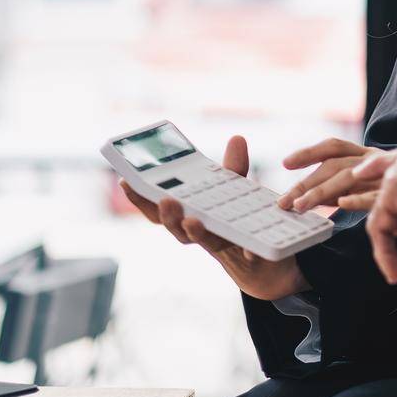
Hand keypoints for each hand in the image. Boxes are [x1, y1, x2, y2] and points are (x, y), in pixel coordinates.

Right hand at [120, 134, 309, 300]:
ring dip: (196, 232)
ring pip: (207, 242)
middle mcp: (202, 234)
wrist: (271, 257)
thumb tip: (236, 138)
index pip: (162, 209)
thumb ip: (233, 168)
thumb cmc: (242, 220)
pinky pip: (248, 255)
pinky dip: (247, 250)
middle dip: (168, 216)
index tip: (125, 181)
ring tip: (193, 221)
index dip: (141, 199)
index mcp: (193, 215)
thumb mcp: (237, 190)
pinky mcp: (251, 256)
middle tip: (165, 200)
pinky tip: (248, 245)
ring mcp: (225, 246)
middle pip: (178, 229)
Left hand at [275, 137, 387, 212]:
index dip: (310, 153)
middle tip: (283, 203)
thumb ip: (355, 189)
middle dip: (306, 183)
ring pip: (349, 176)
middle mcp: (377, 158)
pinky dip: (360, 198)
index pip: (335, 147)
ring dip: (321, 191)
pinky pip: (378, 194)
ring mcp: (389, 172)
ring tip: (300, 208)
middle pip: (335, 165)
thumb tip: (326, 201)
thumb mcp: (381, 183)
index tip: (285, 163)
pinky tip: (341, 205)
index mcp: (370, 154)